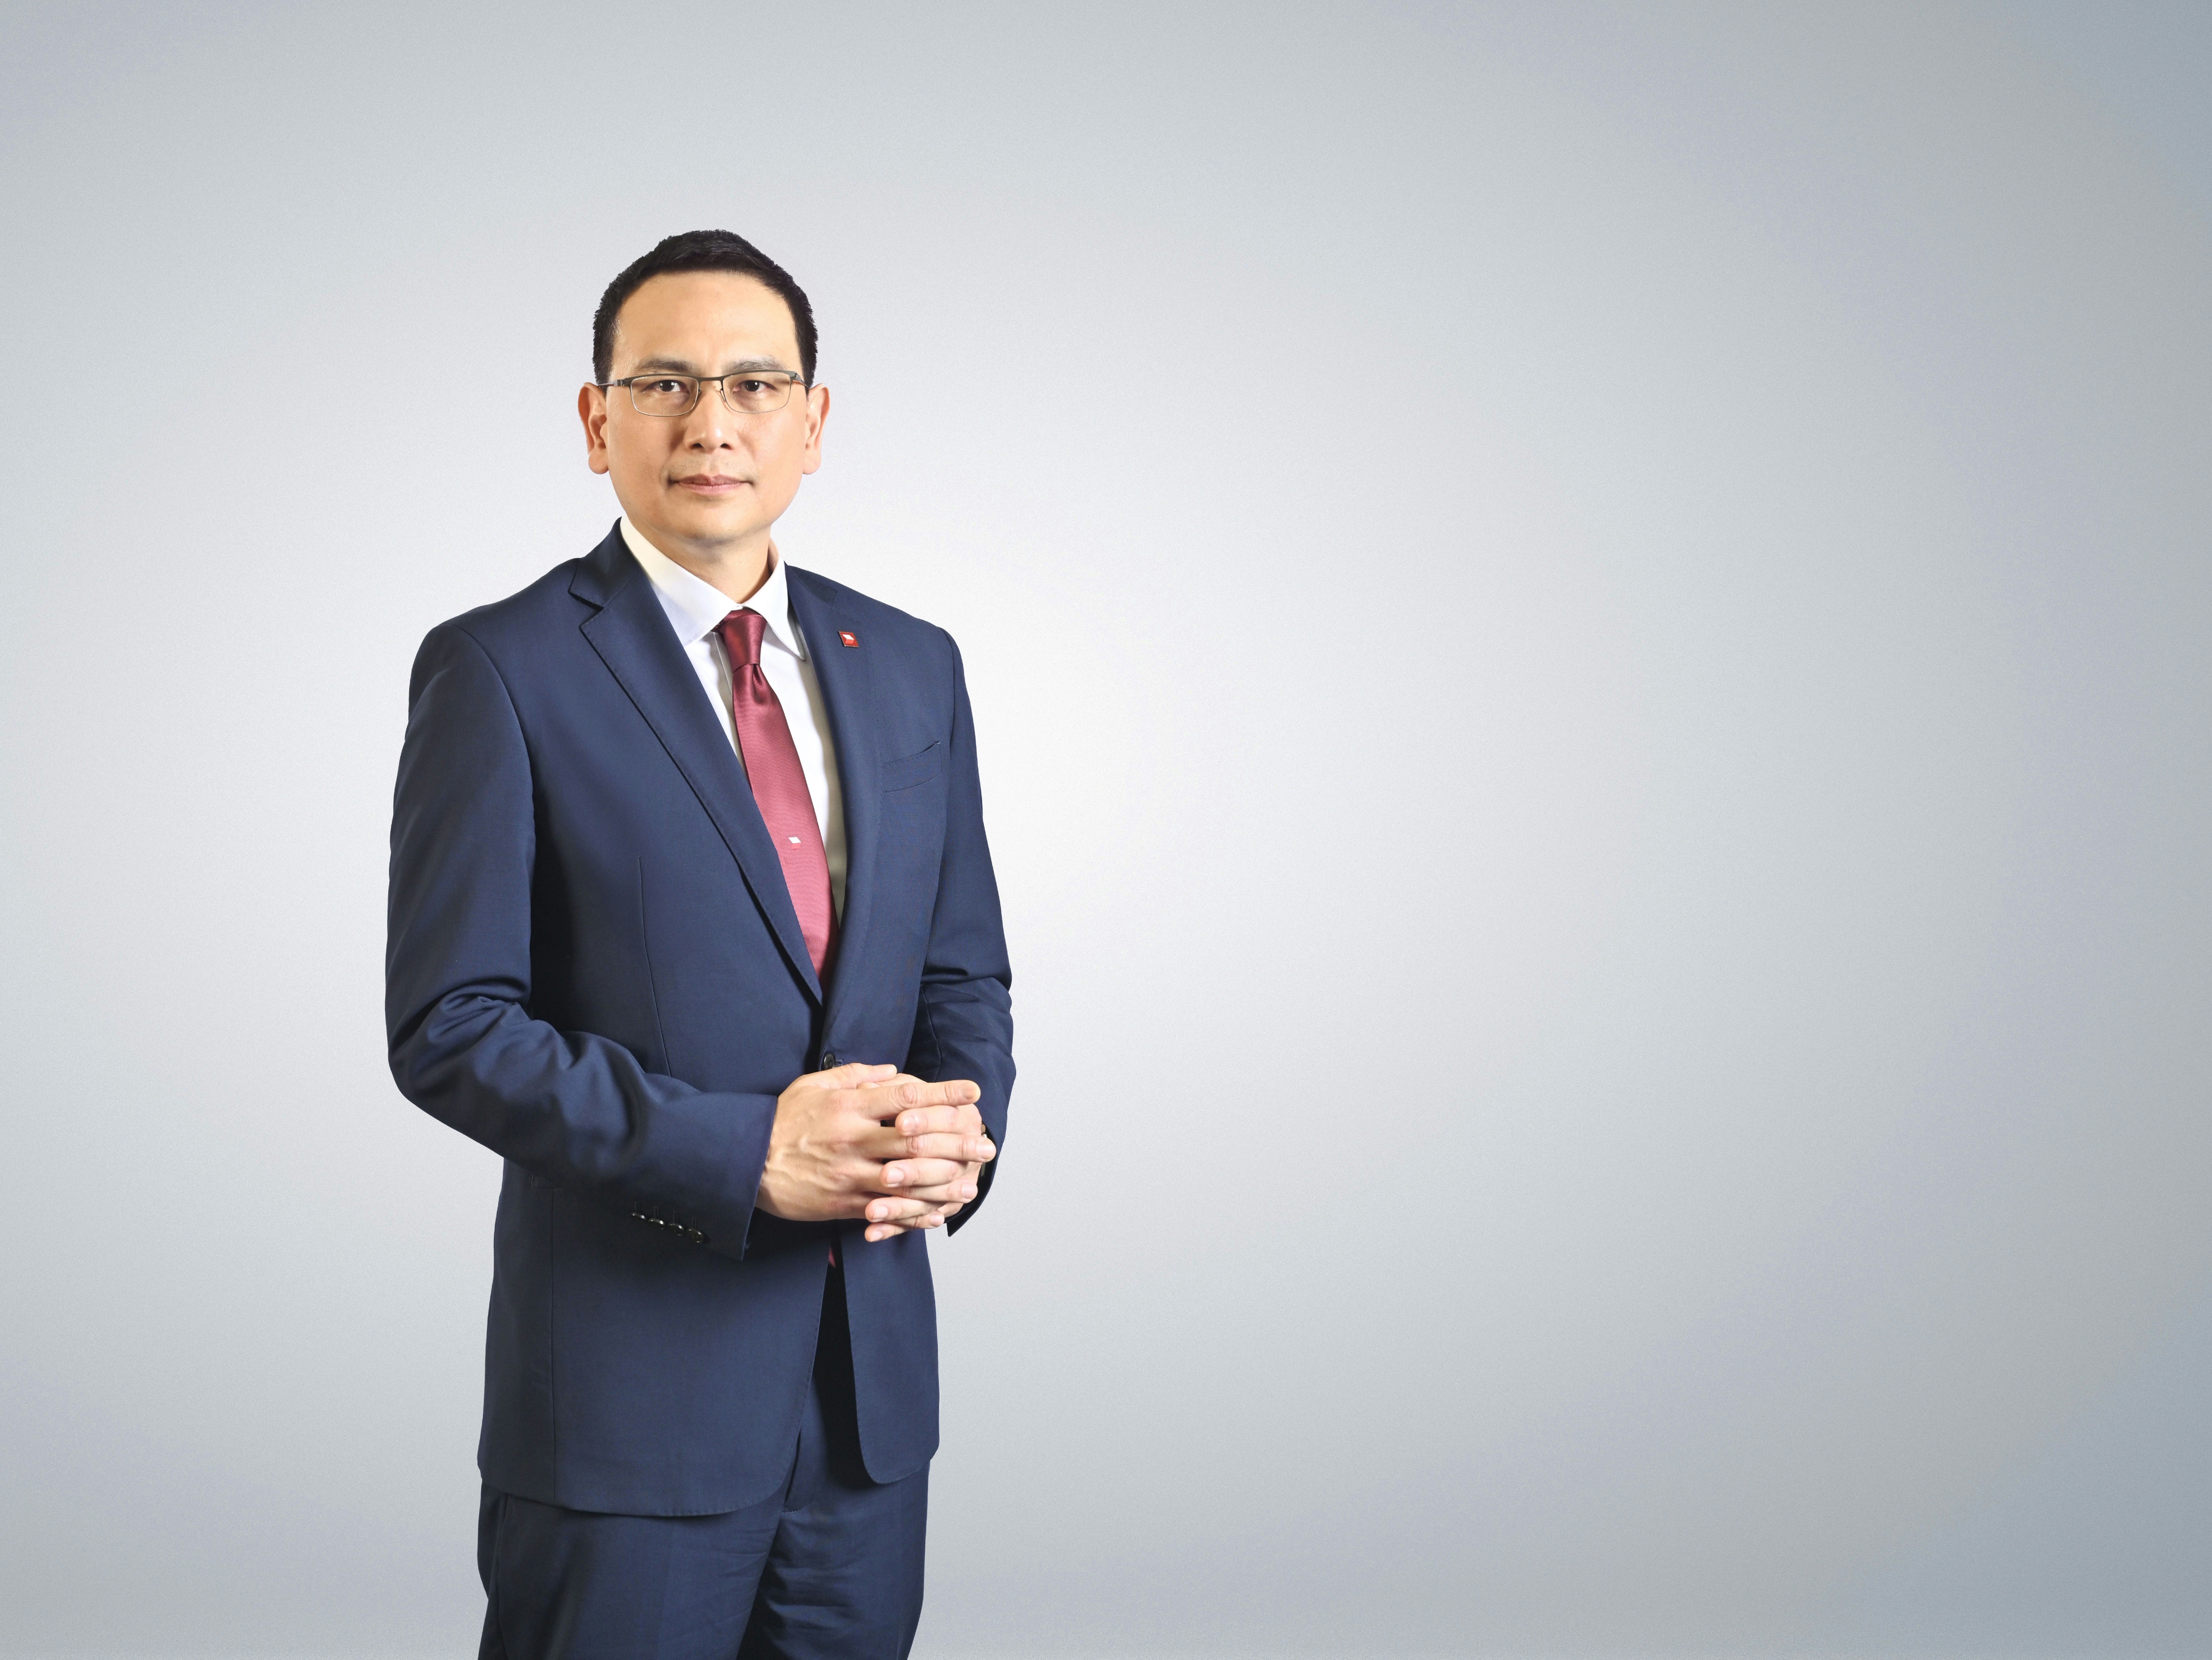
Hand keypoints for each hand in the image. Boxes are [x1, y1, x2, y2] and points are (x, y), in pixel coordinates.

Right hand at [756, 1064, 987, 1236]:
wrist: (746, 1163)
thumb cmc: (783, 1120)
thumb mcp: (814, 1085)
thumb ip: (856, 1075)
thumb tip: (893, 1070)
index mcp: (848, 1106)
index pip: (906, 1096)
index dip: (944, 1094)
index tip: (973, 1092)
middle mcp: (853, 1140)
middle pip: (916, 1141)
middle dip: (956, 1143)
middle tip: (987, 1144)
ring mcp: (848, 1174)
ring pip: (906, 1180)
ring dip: (944, 1183)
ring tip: (972, 1184)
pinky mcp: (841, 1203)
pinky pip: (884, 1210)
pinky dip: (913, 1213)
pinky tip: (937, 1214)